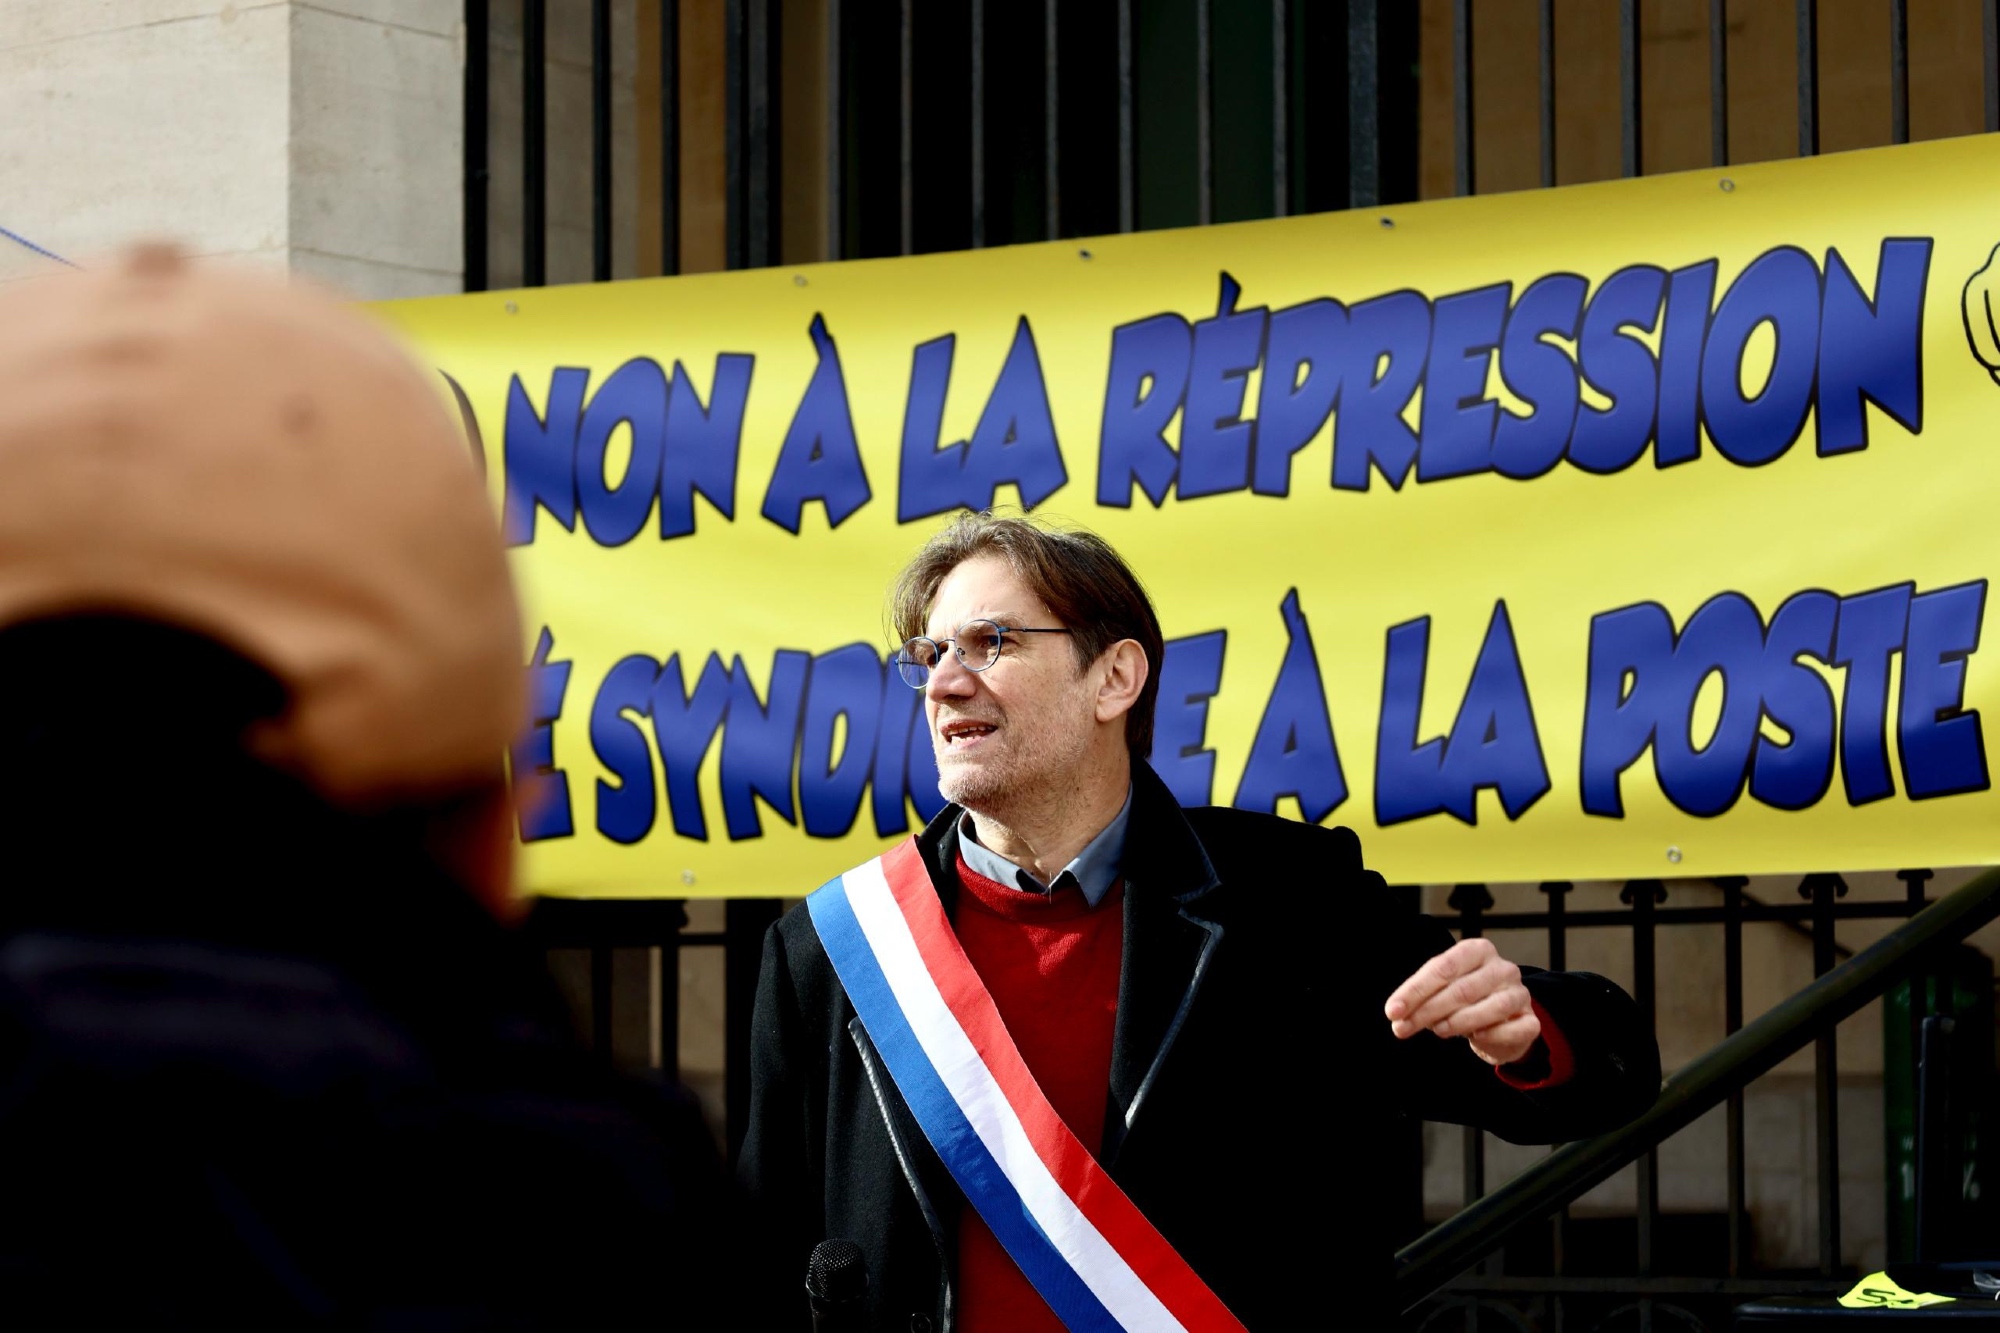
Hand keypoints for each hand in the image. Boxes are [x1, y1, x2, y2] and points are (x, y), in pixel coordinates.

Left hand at [1383, 938, 1540, 1066]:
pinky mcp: (1531, 1020)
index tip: (1393, 1011)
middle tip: (1402, 1029)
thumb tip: (1397, 1015)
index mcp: (1478, 950)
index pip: (1444, 967)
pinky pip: (1514, 1028)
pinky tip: (1476, 1037)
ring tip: (1437, 1031)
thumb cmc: (1466, 1000)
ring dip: (1458, 1022)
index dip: (1415, 990)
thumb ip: (1421, 998)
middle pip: (1463, 989)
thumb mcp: (1441, 991)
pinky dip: (1494, 1034)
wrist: (1502, 1023)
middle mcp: (1502, 968)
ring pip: (1492, 1007)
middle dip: (1427, 1011)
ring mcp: (1520, 993)